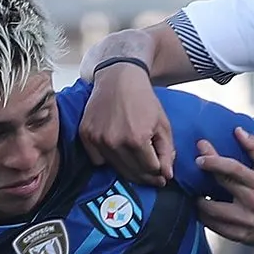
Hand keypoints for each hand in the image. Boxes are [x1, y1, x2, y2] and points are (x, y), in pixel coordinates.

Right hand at [77, 62, 175, 186]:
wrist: (118, 78)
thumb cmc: (143, 99)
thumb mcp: (162, 124)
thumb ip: (167, 152)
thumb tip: (166, 175)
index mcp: (136, 139)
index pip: (150, 170)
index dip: (160, 173)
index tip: (163, 175)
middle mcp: (114, 142)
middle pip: (133, 173)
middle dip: (146, 176)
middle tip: (154, 176)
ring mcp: (98, 140)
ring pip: (116, 169)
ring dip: (129, 169)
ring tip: (137, 161)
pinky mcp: (86, 136)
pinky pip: (98, 161)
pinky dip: (108, 160)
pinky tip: (117, 151)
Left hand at [191, 131, 253, 247]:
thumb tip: (237, 131)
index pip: (233, 168)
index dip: (214, 161)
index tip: (200, 155)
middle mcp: (253, 202)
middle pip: (220, 187)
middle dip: (200, 177)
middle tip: (192, 172)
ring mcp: (245, 221)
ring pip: (211, 210)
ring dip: (198, 201)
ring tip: (196, 194)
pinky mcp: (239, 235)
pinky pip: (213, 226)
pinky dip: (204, 217)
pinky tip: (203, 209)